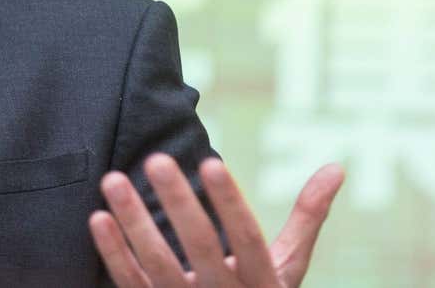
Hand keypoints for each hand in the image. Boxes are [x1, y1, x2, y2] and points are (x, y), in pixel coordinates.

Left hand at [88, 155, 344, 287]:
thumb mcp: (289, 266)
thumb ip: (307, 217)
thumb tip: (336, 166)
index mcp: (263, 282)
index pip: (247, 237)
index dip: (230, 202)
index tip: (211, 162)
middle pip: (199, 247)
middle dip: (178, 203)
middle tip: (156, 159)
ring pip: (157, 265)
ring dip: (133, 222)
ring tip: (112, 179)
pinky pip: (130, 283)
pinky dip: (113, 253)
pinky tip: (98, 218)